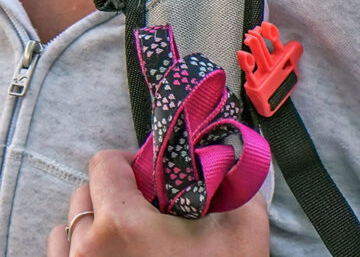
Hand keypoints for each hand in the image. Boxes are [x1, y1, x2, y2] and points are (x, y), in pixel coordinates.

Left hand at [46, 150, 268, 256]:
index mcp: (121, 224)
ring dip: (92, 226)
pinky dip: (82, 253)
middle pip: (83, 195)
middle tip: (147, 209)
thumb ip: (237, 186)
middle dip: (114, 194)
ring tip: (127, 239)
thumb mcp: (244, 230)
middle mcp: (85, 249)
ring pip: (66, 230)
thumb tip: (232, 162)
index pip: (103, 165)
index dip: (131, 162)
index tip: (152, 177)